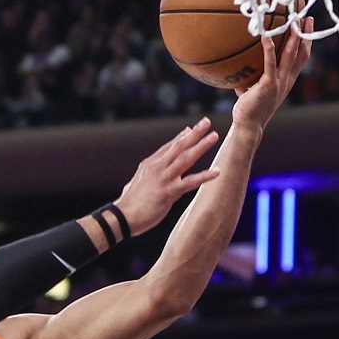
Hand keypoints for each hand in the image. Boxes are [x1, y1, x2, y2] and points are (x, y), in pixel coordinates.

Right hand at [111, 118, 221, 236]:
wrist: (121, 217)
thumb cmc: (129, 204)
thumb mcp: (137, 183)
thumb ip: (146, 175)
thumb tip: (146, 173)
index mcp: (149, 165)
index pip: (168, 147)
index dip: (180, 137)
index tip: (191, 129)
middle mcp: (157, 167)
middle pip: (178, 146)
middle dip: (194, 133)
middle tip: (206, 121)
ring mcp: (163, 178)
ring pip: (185, 158)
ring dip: (201, 146)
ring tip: (214, 136)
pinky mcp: (168, 192)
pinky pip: (190, 182)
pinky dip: (204, 176)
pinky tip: (217, 172)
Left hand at [232, 17, 313, 130]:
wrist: (249, 124)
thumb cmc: (250, 107)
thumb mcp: (254, 87)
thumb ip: (252, 75)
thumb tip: (240, 64)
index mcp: (287, 79)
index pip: (302, 57)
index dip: (306, 41)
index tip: (308, 25)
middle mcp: (287, 79)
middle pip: (301, 52)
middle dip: (305, 34)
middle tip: (307, 16)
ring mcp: (279, 81)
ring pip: (290, 54)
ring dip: (294, 37)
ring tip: (293, 20)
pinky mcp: (268, 84)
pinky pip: (270, 62)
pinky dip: (269, 48)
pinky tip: (265, 35)